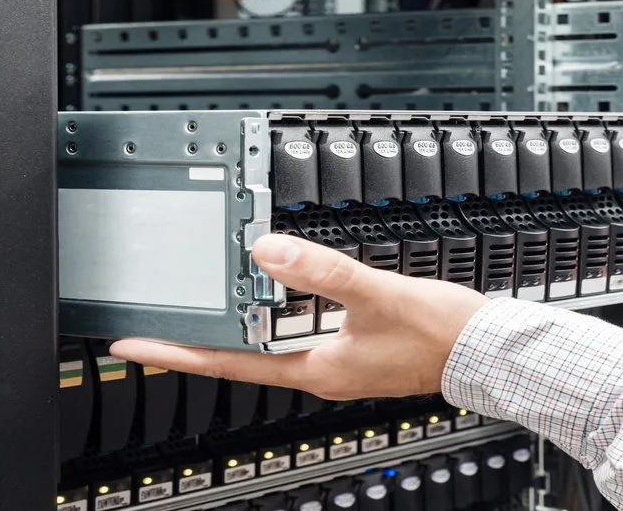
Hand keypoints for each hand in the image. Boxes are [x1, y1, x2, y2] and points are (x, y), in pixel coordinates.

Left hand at [110, 235, 489, 399]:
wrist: (487, 351)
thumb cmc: (441, 335)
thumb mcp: (377, 294)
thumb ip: (322, 271)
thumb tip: (267, 251)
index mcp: (318, 367)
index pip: (229, 363)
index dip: (178, 353)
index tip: (134, 345)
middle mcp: (324, 369)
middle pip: (246, 353)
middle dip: (204, 335)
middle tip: (162, 317)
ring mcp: (343, 360)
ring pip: (277, 340)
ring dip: (244, 320)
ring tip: (211, 299)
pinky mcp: (361, 346)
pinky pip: (306, 329)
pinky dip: (284, 310)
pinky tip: (282, 290)